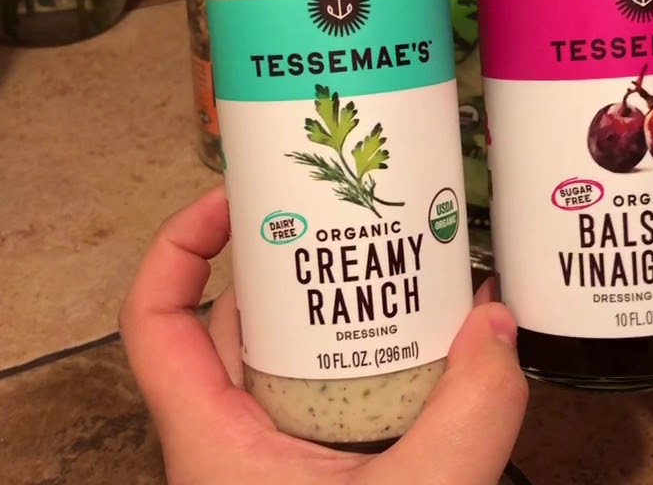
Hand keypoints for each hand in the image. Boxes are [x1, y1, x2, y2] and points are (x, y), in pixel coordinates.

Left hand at [119, 186, 527, 484]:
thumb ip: (470, 415)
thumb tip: (499, 321)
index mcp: (213, 441)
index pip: (153, 320)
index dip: (177, 245)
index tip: (238, 197)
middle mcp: (233, 444)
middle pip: (241, 325)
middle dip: (300, 264)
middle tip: (362, 218)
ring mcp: (277, 467)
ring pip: (298, 364)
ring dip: (349, 313)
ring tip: (411, 264)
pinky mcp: (321, 483)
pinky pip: (339, 403)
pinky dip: (380, 365)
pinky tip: (439, 348)